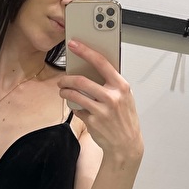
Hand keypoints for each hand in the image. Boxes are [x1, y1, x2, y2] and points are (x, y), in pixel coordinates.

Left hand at [58, 40, 142, 158]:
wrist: (126, 143)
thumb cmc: (124, 118)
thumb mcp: (124, 97)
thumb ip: (111, 84)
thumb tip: (90, 70)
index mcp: (121, 86)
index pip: (102, 62)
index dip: (85, 51)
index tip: (74, 44)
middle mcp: (112, 97)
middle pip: (81, 81)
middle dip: (66, 79)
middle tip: (61, 80)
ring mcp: (102, 110)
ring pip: (75, 95)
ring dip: (64, 92)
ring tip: (63, 91)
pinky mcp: (92, 121)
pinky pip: (77, 109)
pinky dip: (73, 106)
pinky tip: (76, 106)